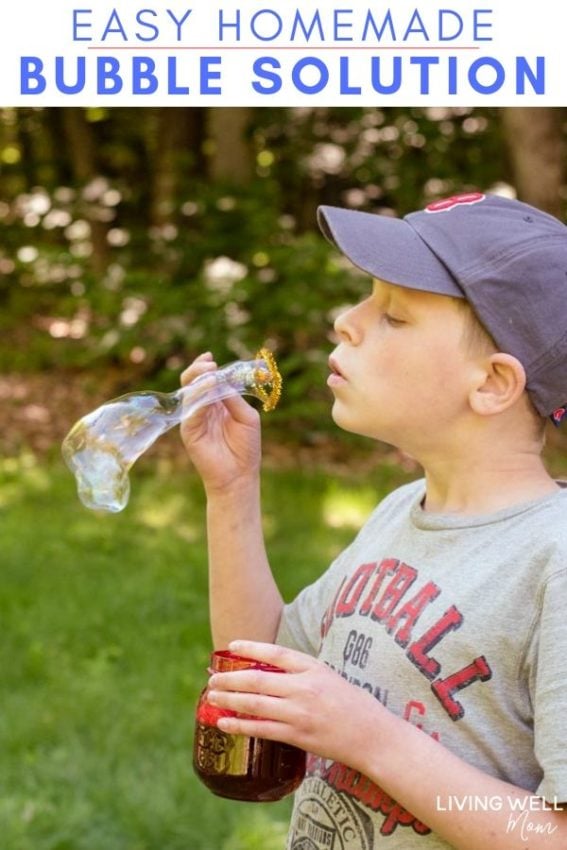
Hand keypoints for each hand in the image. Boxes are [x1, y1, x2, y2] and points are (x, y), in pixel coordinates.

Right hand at [179, 353, 261, 492]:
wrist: (240, 475)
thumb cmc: (246, 447)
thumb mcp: (246, 416)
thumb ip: (234, 398)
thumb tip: (222, 378)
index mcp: (216, 403)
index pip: (206, 380)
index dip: (205, 367)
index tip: (210, 357)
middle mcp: (202, 409)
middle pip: (192, 383)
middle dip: (198, 370)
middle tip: (209, 364)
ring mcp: (194, 419)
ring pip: (189, 394)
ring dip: (199, 381)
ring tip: (211, 374)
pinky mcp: (189, 431)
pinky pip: (190, 410)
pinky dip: (198, 397)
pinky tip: (207, 388)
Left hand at [206, 640, 383, 769]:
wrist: (373, 737)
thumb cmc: (354, 705)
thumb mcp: (330, 677)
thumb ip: (304, 673)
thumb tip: (272, 670)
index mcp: (314, 668)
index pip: (276, 653)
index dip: (251, 648)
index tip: (231, 646)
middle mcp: (304, 688)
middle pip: (258, 679)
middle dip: (231, 678)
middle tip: (212, 677)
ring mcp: (300, 713)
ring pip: (255, 704)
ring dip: (230, 699)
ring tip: (212, 696)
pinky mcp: (298, 736)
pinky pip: (261, 729)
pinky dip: (239, 725)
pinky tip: (224, 723)